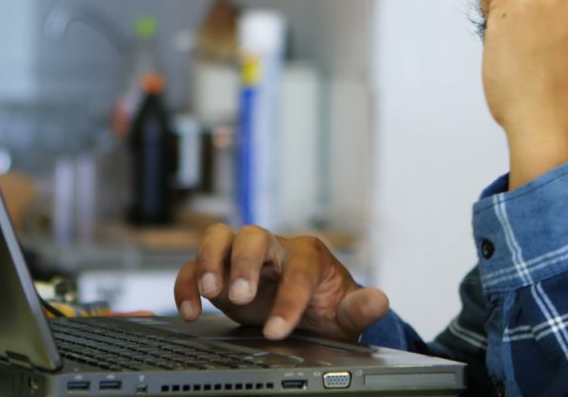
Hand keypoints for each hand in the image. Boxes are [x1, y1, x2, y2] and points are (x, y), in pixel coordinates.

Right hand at [173, 224, 388, 340]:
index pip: (299, 270)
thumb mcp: (345, 313)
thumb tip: (380, 300)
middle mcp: (274, 249)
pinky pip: (193, 266)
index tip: (279, 331)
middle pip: (254, 236)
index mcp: (308, 256)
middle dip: (245, 264)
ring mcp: (243, 257)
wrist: (307, 311)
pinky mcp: (219, 272)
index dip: (288, 299)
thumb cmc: (327, 308)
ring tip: (209, 292)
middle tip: (240, 296)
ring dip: (209, 261)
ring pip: (219, 236)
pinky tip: (191, 313)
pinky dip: (186, 284)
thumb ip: (360, 308)